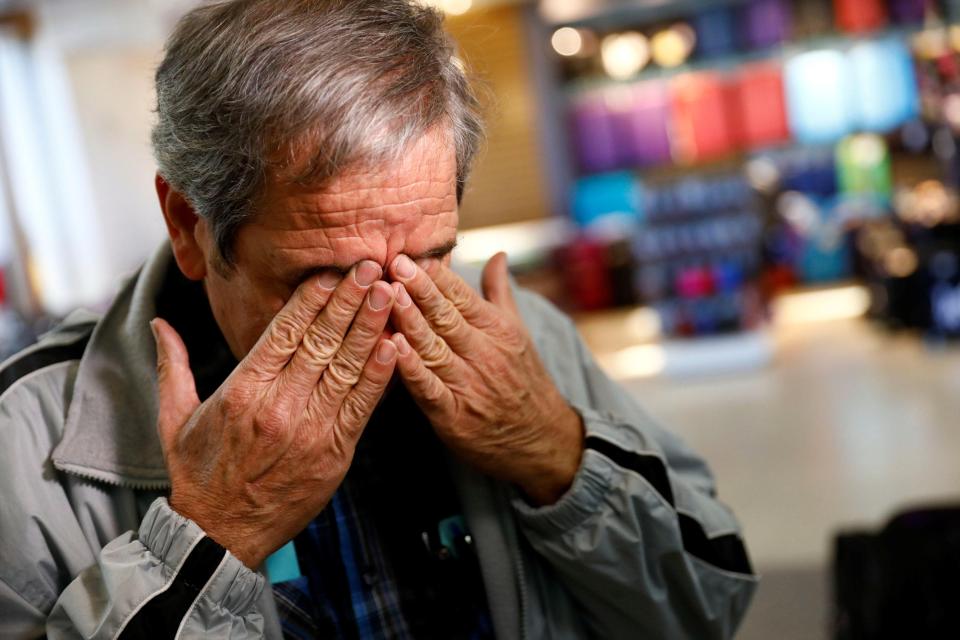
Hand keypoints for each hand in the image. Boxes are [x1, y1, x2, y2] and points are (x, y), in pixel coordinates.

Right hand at [151, 261, 396, 567]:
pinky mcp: (333, 453)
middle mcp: (279, 405)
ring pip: (345, 368)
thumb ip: (172, 366)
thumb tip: (159, 324)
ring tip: (388, 294)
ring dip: (369, 327)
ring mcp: (309, 429)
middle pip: (321, 341)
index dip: (311, 299)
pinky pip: (360, 407)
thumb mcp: (174, 418)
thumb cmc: (198, 476)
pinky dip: (378, 376)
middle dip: (348, 300)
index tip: (331, 273)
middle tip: (370, 267)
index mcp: (243, 391)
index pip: (283, 332)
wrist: (218, 536)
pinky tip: (392, 346)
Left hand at [386, 252, 583, 504]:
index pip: (462, 296)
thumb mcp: (518, 333)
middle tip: (394, 263)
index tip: (411, 254)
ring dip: (409, 321)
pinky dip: (411, 369)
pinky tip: (392, 348)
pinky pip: (429, 388)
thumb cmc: (524, 381)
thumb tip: (498, 255)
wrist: (542, 440)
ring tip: (387, 295)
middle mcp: (484, 353)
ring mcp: (469, 384)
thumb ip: (500, 293)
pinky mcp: (454, 416)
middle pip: (446, 316)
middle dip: (418, 288)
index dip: (436, 275)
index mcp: (498, 329)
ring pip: (434, 347)